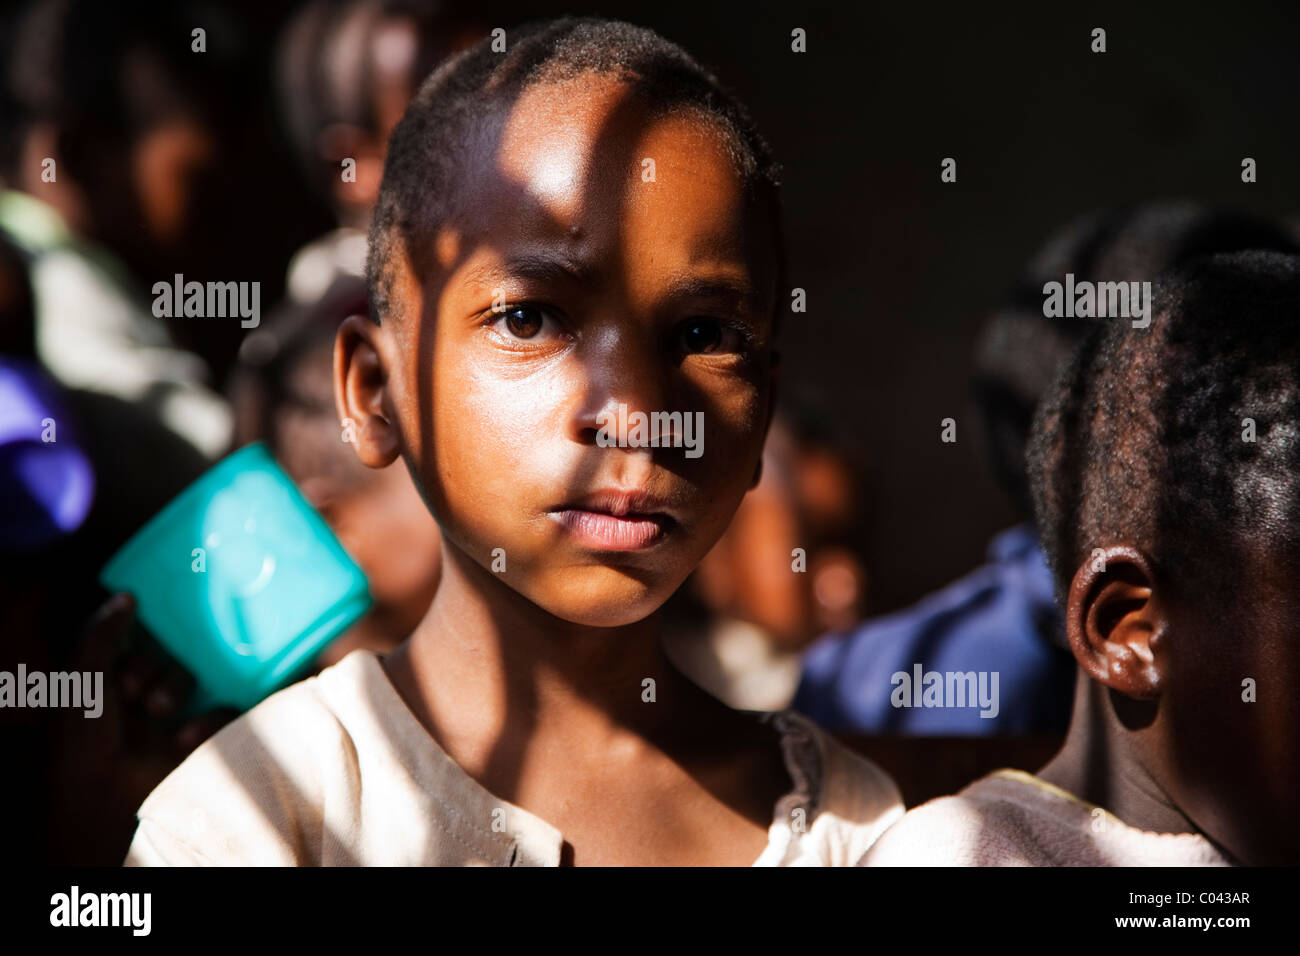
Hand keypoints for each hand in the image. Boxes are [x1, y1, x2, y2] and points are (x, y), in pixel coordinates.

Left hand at [46, 592, 236, 863]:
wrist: (106, 799)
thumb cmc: (87, 737)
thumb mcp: (83, 679)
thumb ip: (102, 634)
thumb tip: (128, 594)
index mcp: (113, 685)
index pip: (140, 645)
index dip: (138, 648)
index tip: (133, 654)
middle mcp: (145, 698)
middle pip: (170, 658)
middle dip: (156, 673)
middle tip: (138, 696)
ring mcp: (178, 719)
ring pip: (195, 679)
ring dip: (176, 692)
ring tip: (161, 716)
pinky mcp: (207, 738)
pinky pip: (223, 710)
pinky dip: (207, 721)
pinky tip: (184, 739)